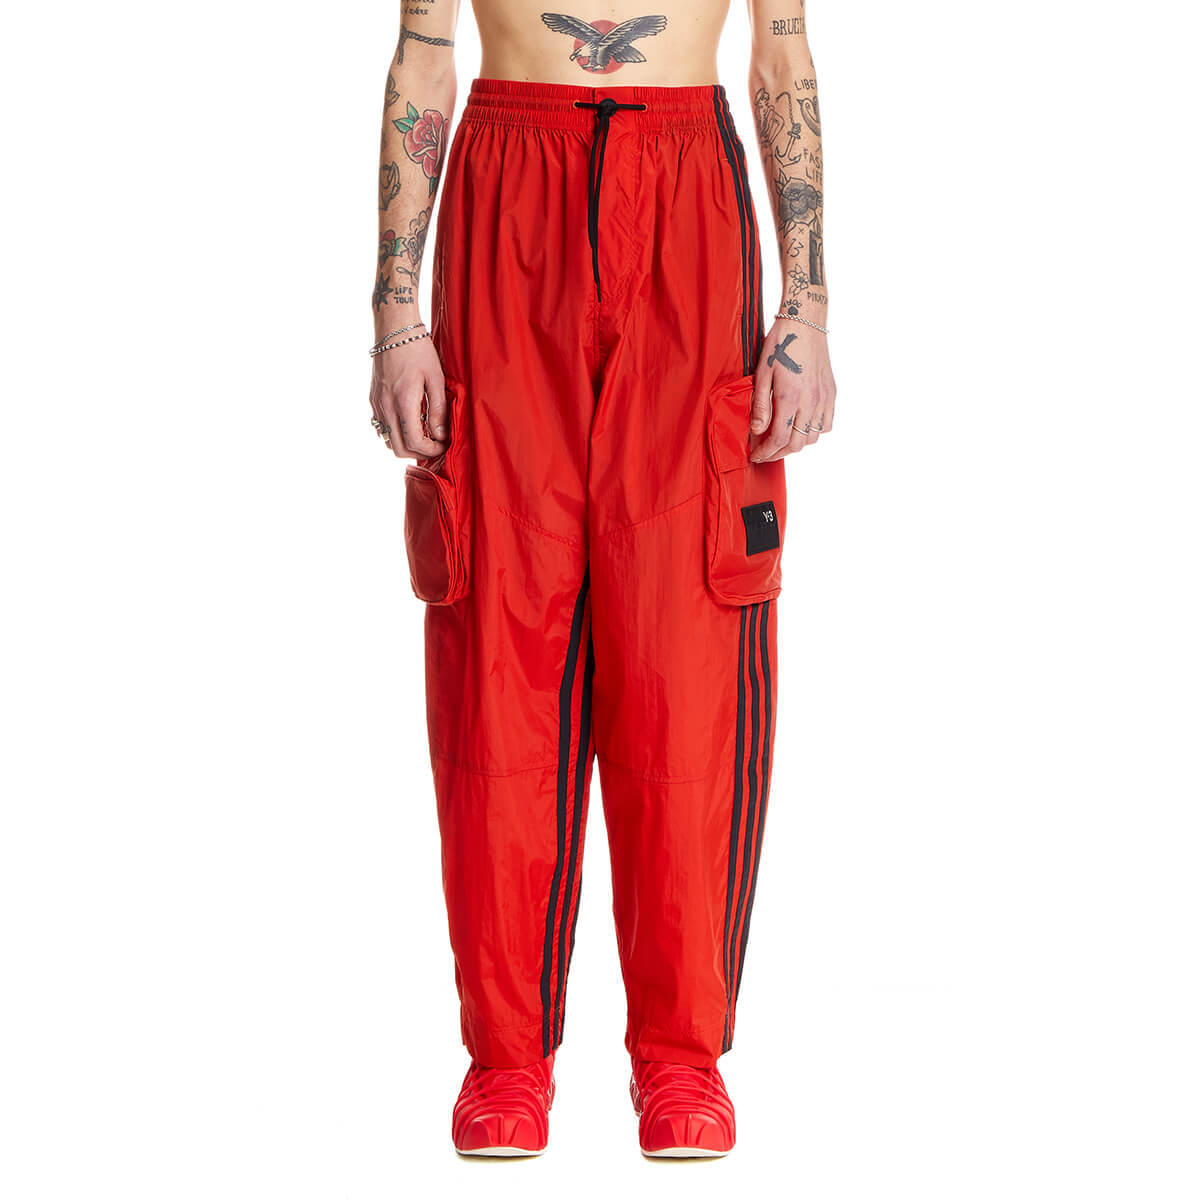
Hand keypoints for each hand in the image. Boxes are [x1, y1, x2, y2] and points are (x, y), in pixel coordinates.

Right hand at [368, 332, 447, 459]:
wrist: (393, 329)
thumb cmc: (418, 350)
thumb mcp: (436, 378)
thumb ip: (438, 409)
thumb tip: (440, 435)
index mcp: (403, 402)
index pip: (414, 442)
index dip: (431, 450)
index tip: (443, 445)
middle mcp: (386, 406)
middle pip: (399, 448)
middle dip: (419, 453)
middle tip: (435, 444)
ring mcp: (376, 404)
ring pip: (388, 440)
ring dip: (406, 444)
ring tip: (424, 434)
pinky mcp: (373, 399)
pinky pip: (381, 427)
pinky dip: (395, 433)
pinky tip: (409, 423)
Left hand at [749, 320, 835, 461]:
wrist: (805, 322)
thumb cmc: (781, 343)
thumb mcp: (762, 373)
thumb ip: (760, 405)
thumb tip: (757, 431)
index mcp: (791, 396)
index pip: (779, 438)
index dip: (766, 453)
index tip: (756, 455)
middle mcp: (811, 401)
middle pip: (796, 443)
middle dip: (778, 453)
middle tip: (765, 452)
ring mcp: (824, 398)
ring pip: (812, 438)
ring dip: (795, 444)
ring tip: (781, 440)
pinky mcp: (831, 393)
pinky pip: (826, 424)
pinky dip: (813, 433)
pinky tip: (800, 427)